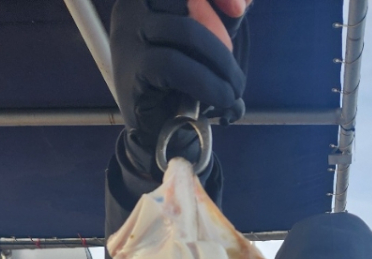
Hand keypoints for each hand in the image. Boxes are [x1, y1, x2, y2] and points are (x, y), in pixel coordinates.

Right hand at [110, 0, 248, 146]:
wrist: (158, 132)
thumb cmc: (184, 84)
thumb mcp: (204, 46)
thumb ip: (221, 21)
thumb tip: (242, 5)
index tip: (240, 11)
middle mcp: (134, 6)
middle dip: (220, 36)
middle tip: (236, 77)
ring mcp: (130, 34)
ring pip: (185, 29)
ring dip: (220, 62)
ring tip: (232, 91)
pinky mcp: (133, 67)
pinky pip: (173, 64)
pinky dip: (204, 81)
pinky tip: (220, 98)